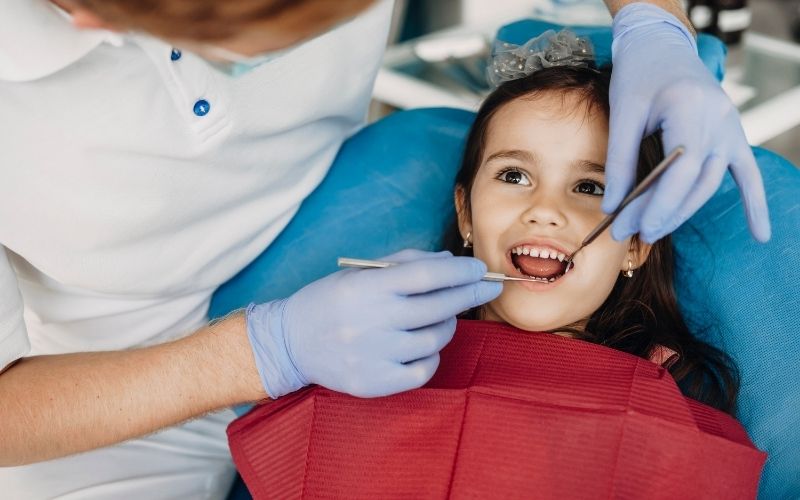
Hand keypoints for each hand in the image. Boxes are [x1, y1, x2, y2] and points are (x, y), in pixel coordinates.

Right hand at [245, 249, 501, 397]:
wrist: (291, 342)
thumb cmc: (331, 301)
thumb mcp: (360, 272)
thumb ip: (406, 264)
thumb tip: (452, 263)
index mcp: (366, 288)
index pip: (426, 276)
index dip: (459, 272)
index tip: (480, 269)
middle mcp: (371, 321)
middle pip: (438, 307)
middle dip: (469, 294)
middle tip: (486, 288)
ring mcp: (373, 355)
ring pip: (435, 340)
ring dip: (447, 325)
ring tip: (440, 317)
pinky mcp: (375, 383)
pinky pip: (423, 371)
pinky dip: (432, 357)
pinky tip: (423, 346)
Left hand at [605, 3, 769, 242]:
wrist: (661, 47)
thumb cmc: (639, 76)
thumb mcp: (622, 113)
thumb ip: (619, 160)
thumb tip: (612, 207)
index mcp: (691, 109)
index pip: (680, 170)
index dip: (656, 204)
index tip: (630, 227)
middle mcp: (719, 120)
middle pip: (694, 182)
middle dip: (661, 213)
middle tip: (628, 235)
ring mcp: (730, 128)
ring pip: (710, 184)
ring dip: (682, 212)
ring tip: (650, 233)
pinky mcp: (732, 135)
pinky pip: (747, 174)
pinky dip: (754, 203)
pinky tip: (760, 235)